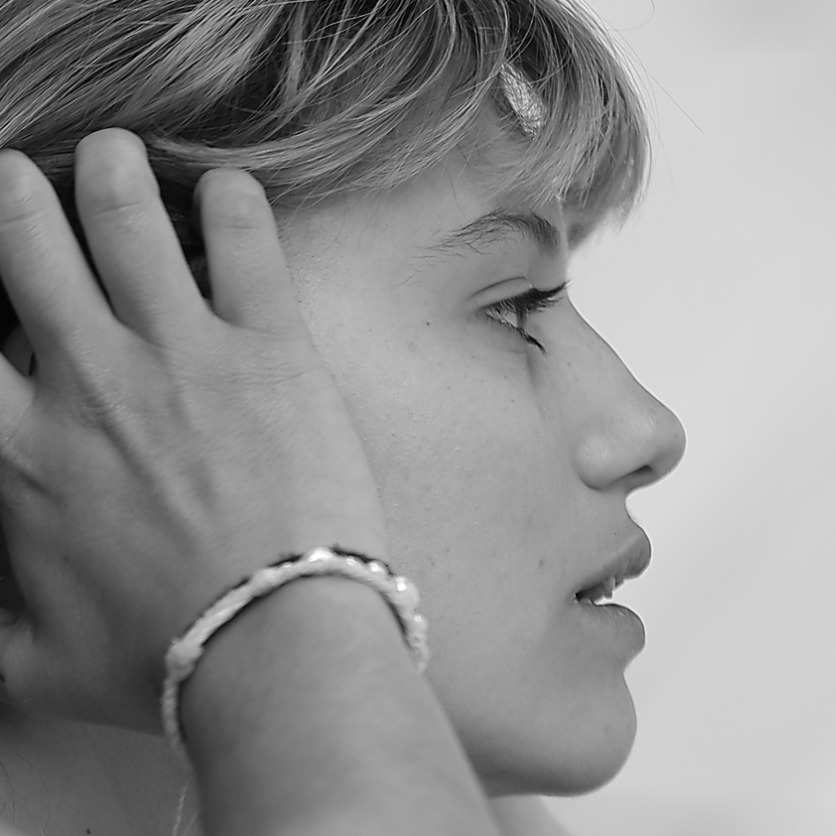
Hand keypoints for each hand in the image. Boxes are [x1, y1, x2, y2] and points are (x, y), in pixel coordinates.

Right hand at [0, 129, 387, 730]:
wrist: (272, 651)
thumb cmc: (159, 664)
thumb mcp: (34, 664)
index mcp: (19, 452)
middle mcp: (88, 380)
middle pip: (27, 246)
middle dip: (17, 199)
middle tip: (22, 176)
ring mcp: (183, 352)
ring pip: (125, 219)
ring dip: (112, 174)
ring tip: (116, 152)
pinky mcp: (270, 348)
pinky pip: (244, 242)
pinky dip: (234, 202)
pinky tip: (229, 188)